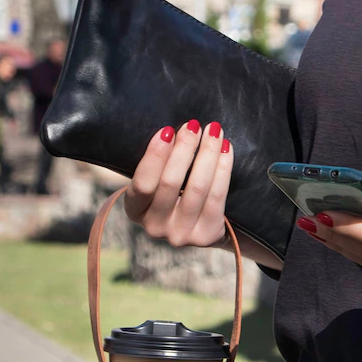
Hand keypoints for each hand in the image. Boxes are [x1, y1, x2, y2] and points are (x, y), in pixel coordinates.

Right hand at [124, 120, 232, 247]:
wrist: (198, 227)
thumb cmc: (173, 196)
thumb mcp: (156, 184)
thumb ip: (159, 165)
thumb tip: (175, 131)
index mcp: (135, 211)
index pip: (142, 184)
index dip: (155, 156)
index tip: (167, 130)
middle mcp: (155, 227)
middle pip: (171, 183)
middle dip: (184, 149)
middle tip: (194, 126)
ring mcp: (181, 234)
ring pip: (198, 187)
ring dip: (207, 154)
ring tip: (214, 131)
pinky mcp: (207, 235)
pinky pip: (217, 196)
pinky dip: (223, 168)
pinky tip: (226, 149)